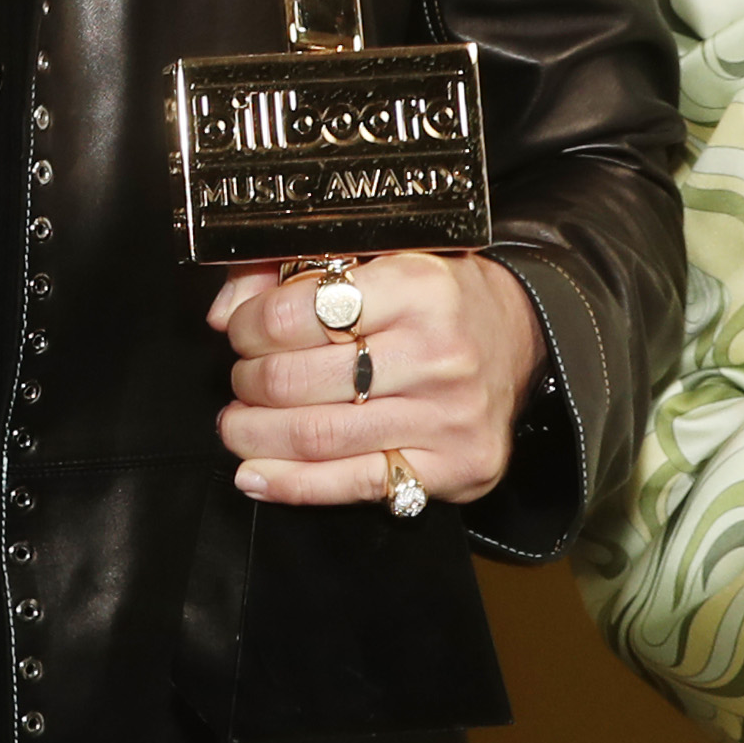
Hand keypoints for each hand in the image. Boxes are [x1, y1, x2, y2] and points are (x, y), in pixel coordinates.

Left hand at [209, 253, 541, 511]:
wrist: (521, 336)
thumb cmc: (439, 296)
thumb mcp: (378, 257)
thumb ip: (292, 269)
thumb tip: (222, 312)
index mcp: (418, 287)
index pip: (296, 314)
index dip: (248, 326)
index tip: (240, 331)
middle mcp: (438, 354)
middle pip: (297, 381)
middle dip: (248, 383)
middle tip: (241, 380)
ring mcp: (447, 417)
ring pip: (316, 437)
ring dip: (256, 436)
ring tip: (237, 426)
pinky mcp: (453, 468)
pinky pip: (352, 486)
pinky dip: (290, 485)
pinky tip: (255, 475)